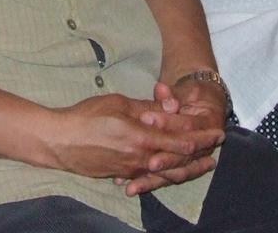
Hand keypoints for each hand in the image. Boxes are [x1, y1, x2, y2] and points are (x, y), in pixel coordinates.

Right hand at [47, 93, 220, 194]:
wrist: (60, 142)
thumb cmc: (87, 117)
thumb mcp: (119, 103)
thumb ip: (146, 108)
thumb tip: (168, 108)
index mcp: (142, 138)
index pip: (181, 140)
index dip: (201, 138)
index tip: (217, 134)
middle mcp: (141, 158)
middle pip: (178, 159)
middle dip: (200, 154)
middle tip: (216, 150)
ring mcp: (131, 170)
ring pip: (165, 170)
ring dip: (186, 166)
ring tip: (202, 164)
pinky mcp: (121, 175)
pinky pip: (148, 174)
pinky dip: (164, 171)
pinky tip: (170, 170)